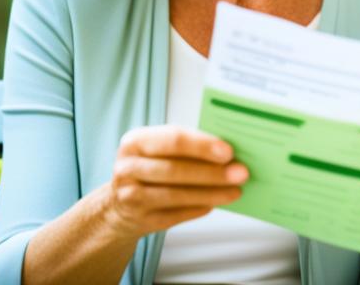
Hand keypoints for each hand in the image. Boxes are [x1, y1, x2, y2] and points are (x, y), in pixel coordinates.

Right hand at [100, 125, 248, 238]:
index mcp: (135, 141)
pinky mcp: (139, 220)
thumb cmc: (152, 166)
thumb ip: (187, 145)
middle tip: (241, 173)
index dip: (202, 146)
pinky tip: (215, 204)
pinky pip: (174, 215)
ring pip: (177, 195)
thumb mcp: (159, 149)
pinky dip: (198, 209)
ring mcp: (129, 196)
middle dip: (213, 172)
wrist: (119, 205)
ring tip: (235, 191)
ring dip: (211, 193)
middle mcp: (127, 168)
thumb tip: (229, 152)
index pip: (173, 139)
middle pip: (175, 170)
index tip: (229, 152)